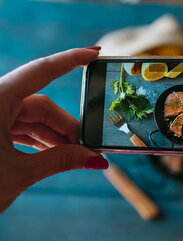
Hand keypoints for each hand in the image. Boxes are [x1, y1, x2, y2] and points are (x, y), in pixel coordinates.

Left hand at [0, 48, 107, 212]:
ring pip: (32, 119)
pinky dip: (39, 142)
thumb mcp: (17, 174)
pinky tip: (54, 155)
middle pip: (41, 106)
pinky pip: (20, 129)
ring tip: (73, 156)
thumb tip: (94, 159)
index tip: (93, 53)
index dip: (70, 60)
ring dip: (54, 137)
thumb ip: (60, 161)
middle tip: (87, 148)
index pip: (40, 72)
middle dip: (66, 127)